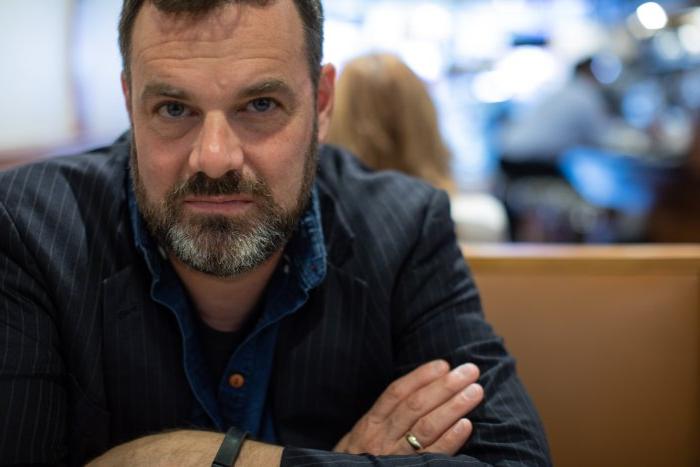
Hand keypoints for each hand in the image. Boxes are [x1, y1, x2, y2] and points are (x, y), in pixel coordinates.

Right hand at [333, 360, 482, 455]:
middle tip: (470, 371)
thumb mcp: (359, 438)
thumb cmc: (357, 463)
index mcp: (369, 425)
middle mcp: (380, 438)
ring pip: (426, 427)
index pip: (396, 393)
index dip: (421, 376)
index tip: (443, 364)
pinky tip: (466, 425)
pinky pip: (432, 455)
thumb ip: (381, 420)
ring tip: (475, 391)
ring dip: (453, 406)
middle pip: (415, 406)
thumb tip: (416, 394)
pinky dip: (450, 439)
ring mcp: (394, 457)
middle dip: (445, 386)